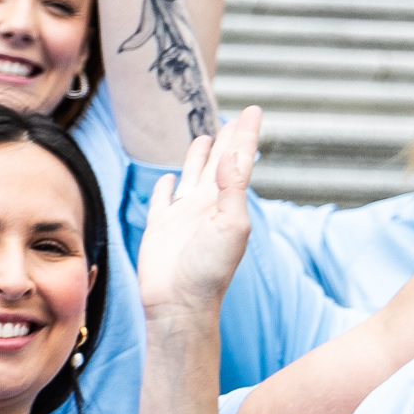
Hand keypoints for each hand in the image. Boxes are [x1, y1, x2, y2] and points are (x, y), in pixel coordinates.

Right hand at [137, 107, 261, 323]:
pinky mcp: (159, 227)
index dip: (246, 134)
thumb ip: (232, 188)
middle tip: (234, 118)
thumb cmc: (209, 270)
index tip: (254, 110)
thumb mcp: (231, 225)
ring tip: (205, 137)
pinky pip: (163, 200)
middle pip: (218, 162)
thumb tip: (232, 154)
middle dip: (227, 140)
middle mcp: (207, 204)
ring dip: (199, 156)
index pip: (240, 159)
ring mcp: (182, 215)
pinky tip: (169, 179)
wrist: (178, 303)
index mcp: (228, 201)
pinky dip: (166, 188)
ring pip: (192, 175)